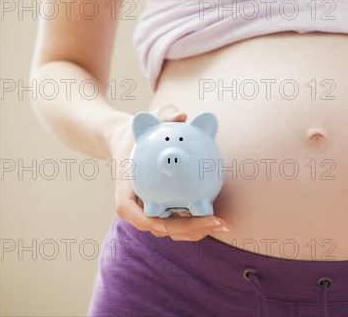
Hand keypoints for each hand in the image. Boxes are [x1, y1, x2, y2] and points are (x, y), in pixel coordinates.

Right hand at [107, 103, 229, 240]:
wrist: (129, 143)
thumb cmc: (141, 131)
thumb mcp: (150, 119)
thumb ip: (164, 115)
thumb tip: (181, 115)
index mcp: (125, 187)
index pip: (128, 210)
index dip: (146, 219)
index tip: (166, 219)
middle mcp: (136, 204)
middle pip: (158, 226)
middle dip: (186, 229)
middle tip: (213, 221)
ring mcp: (149, 211)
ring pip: (171, 229)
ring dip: (196, 231)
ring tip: (222, 225)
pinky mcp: (163, 212)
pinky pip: (180, 222)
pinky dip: (197, 223)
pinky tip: (221, 219)